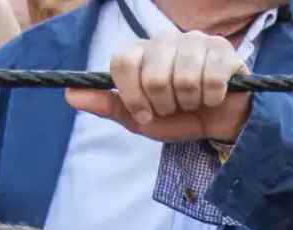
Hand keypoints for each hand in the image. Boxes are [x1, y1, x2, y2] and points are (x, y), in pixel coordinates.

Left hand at [65, 30, 252, 144]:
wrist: (218, 126)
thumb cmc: (178, 118)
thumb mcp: (138, 118)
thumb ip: (106, 105)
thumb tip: (69, 94)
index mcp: (142, 52)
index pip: (123, 62)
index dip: (131, 94)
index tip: (144, 113)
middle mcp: (166, 40)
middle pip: (153, 75)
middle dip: (164, 104)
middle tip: (174, 107)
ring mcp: (196, 41)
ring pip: (183, 78)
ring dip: (189, 103)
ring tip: (194, 102)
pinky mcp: (223, 50)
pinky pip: (211, 79)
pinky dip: (212, 98)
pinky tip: (214, 97)